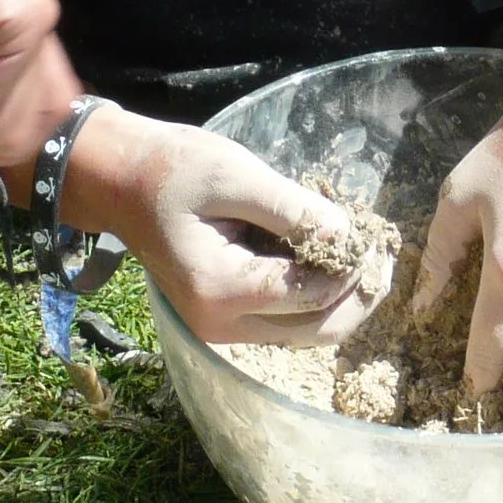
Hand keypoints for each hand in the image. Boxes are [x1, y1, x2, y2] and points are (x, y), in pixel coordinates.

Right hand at [61, 108, 378, 344]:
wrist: (118, 183)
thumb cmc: (172, 169)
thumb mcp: (235, 175)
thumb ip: (293, 209)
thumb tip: (348, 236)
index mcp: (220, 288)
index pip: (312, 293)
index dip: (353, 268)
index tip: (375, 234)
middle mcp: (220, 324)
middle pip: (316, 331)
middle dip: (358, 297)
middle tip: (384, 257)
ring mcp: (219, 328)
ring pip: (304, 333)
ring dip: (340, 301)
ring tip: (365, 259)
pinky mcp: (222, 319)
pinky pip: (283, 322)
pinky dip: (313, 298)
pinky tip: (329, 262)